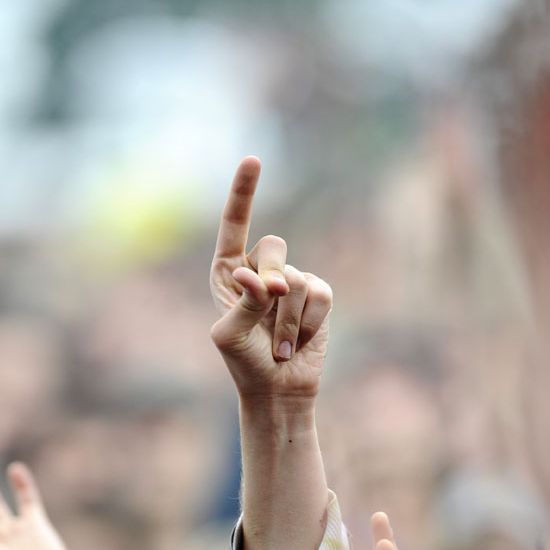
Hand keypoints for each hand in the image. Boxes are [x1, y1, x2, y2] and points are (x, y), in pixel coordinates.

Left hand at [210, 157, 331, 402]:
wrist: (278, 389)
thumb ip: (244, 303)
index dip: (244, 193)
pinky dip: (308, 323)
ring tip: (279, 346)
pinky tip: (299, 342)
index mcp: (228, 272)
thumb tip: (257, 278)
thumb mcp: (230, 335)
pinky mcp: (318, 297)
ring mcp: (291, 282)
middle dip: (273, 282)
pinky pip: (320, 294)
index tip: (254, 159)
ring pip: (298, 279)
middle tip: (268, 311)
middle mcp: (260, 271)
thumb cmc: (245, 362)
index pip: (234, 226)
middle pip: (275, 247)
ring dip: (287, 320)